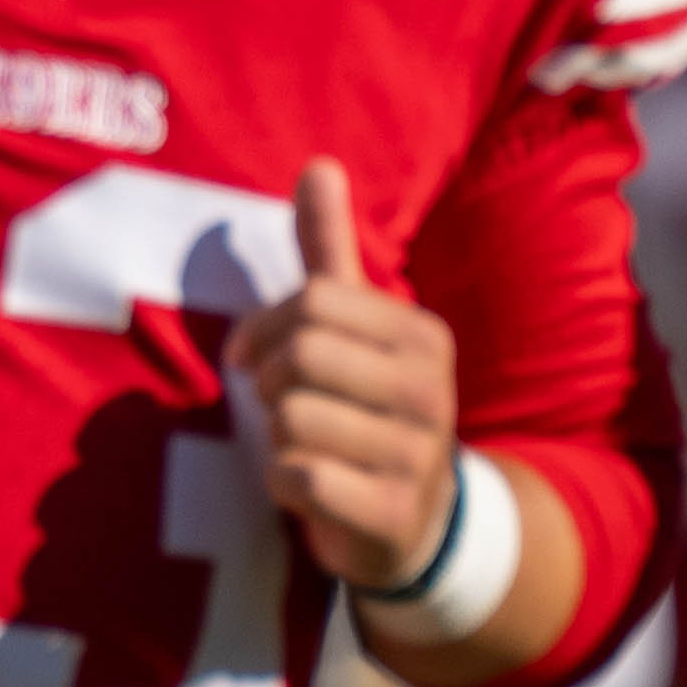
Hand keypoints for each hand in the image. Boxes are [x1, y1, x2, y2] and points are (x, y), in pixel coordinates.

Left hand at [229, 159, 462, 588]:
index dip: (262, 329)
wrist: (415, 522)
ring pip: (291, 417)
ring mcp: (418, 455)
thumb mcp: (354, 329)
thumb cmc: (364, 408)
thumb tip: (318, 164)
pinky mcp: (394, 515)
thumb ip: (329, 250)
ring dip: (278, 438)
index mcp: (421, 336)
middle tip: (286, 406)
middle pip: (300, 355)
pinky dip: (284, 485)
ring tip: (309, 447)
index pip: (312, 301)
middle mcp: (432, 390)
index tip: (253, 356)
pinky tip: (312, 489)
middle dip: (270, 383)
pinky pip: (299, 478)